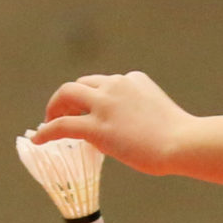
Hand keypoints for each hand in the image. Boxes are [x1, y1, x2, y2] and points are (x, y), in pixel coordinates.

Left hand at [33, 71, 192, 174]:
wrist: (184, 143)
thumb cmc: (183, 138)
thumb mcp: (161, 114)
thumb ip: (143, 113)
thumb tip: (132, 132)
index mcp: (134, 79)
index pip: (107, 83)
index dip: (96, 97)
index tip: (94, 110)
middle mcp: (115, 85)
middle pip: (81, 84)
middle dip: (69, 97)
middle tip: (63, 112)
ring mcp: (104, 105)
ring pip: (66, 95)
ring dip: (54, 107)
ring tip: (47, 121)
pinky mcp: (96, 127)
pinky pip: (62, 125)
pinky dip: (47, 131)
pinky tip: (38, 139)